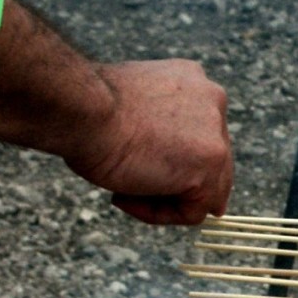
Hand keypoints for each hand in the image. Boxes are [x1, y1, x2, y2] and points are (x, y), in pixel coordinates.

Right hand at [66, 60, 233, 224]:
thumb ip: (159, 127)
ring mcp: (217, 136)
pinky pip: (192, 212)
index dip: (170, 160)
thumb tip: (168, 164)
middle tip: (128, 184)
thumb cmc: (88, 108)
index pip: (201, 136)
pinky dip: (158, 214)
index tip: (136, 165)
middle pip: (210, 165)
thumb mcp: (131, 107)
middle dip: (172, 183)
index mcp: (194, 83)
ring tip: (122, 192)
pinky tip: (123, 197)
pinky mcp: (210, 166)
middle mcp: (214, 103)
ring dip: (162, 201)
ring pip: (205, 192)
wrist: (80, 108)